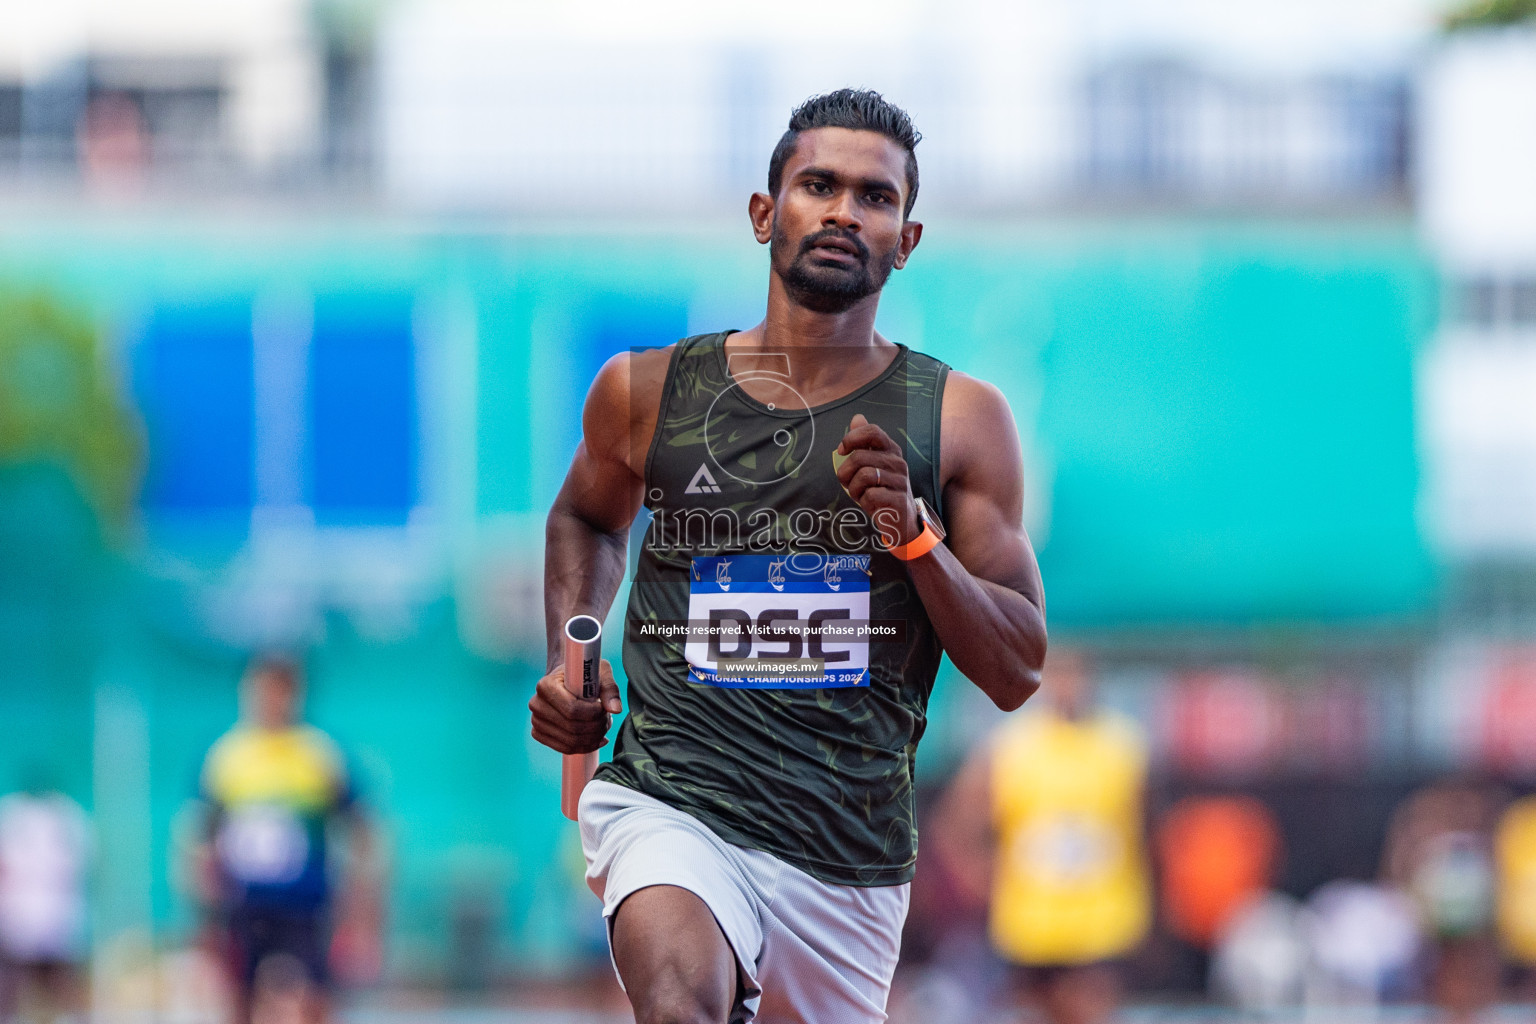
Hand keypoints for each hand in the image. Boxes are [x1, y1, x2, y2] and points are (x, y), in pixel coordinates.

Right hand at [529, 658, 622, 753]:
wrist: (567, 681)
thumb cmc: (584, 674)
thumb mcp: (600, 672)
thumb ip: (610, 689)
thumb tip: (615, 709)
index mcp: (545, 685)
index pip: (572, 709)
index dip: (594, 713)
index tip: (604, 708)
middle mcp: (536, 704)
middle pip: (572, 727)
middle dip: (596, 727)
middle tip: (607, 719)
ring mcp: (536, 721)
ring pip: (570, 741)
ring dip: (593, 738)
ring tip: (603, 727)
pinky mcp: (539, 733)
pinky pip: (565, 748)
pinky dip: (584, 747)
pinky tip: (596, 739)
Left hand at [834, 413, 919, 547]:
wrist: (900, 520)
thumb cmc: (881, 489)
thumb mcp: (871, 464)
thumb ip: (864, 441)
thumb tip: (857, 417)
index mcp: (890, 450)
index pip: (872, 431)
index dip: (852, 438)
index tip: (842, 451)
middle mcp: (898, 462)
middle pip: (860, 456)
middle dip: (846, 472)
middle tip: (849, 484)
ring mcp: (901, 481)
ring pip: (864, 476)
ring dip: (854, 489)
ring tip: (860, 494)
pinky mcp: (899, 499)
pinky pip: (871, 495)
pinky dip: (864, 502)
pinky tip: (871, 504)